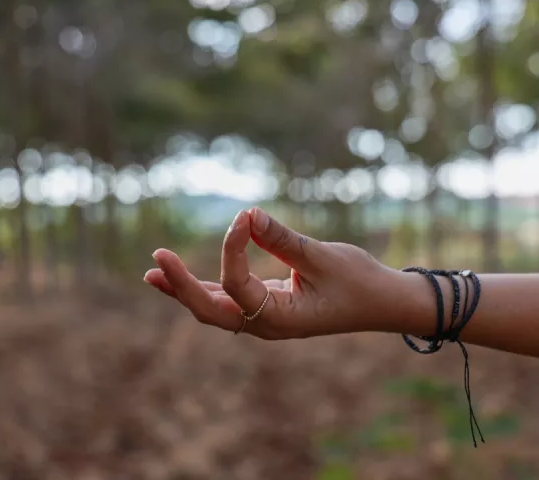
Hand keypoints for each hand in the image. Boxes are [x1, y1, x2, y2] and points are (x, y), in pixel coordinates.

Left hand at [144, 207, 433, 338]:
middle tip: (156, 261)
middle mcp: (267, 325)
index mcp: (281, 319)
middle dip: (182, 287)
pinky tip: (182, 278)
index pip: (239, 285)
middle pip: (211, 311)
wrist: (384, 304)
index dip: (233, 248)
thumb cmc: (360, 282)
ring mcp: (266, 319)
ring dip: (185, 290)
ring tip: (154, 273)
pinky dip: (205, 287)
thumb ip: (282, 238)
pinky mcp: (268, 307)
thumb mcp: (323, 257)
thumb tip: (247, 213)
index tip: (244, 216)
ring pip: (215, 308)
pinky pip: (229, 300)